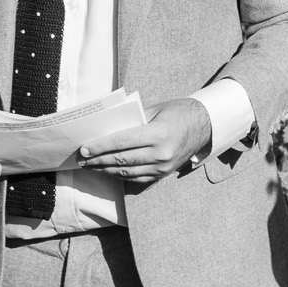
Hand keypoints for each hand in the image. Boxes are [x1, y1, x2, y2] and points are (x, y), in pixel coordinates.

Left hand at [79, 98, 212, 185]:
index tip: (84, 149)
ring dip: (105, 169)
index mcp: (158, 134)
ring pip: (127, 172)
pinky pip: (136, 178)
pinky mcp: (163, 174)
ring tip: (91, 166)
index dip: (100, 147)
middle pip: (121, 159)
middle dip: (98, 160)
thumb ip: (132, 120)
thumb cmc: (179, 112)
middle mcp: (161, 154)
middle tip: (82, 159)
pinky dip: (120, 175)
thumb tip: (106, 130)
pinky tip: (109, 170)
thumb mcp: (156, 109)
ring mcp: (163, 167)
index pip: (122, 142)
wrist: (205, 125)